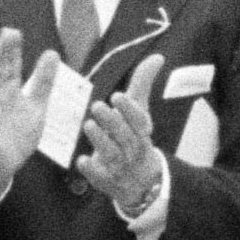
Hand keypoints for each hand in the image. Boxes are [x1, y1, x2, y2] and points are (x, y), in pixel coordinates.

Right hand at [0, 29, 58, 207]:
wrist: (3, 167)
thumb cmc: (16, 135)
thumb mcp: (36, 107)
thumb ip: (43, 82)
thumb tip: (52, 52)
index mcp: (10, 92)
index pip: (11, 68)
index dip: (12, 51)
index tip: (14, 31)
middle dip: (2, 52)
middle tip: (6, 32)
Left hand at [76, 56, 167, 220]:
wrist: (143, 182)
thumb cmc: (136, 137)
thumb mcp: (140, 112)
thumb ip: (143, 84)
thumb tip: (157, 57)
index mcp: (142, 132)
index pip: (139, 120)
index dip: (129, 109)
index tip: (117, 96)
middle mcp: (133, 149)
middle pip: (125, 136)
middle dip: (112, 121)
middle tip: (97, 106)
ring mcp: (120, 167)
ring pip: (112, 155)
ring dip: (101, 141)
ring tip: (88, 125)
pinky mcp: (107, 181)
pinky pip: (100, 177)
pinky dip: (92, 170)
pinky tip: (82, 160)